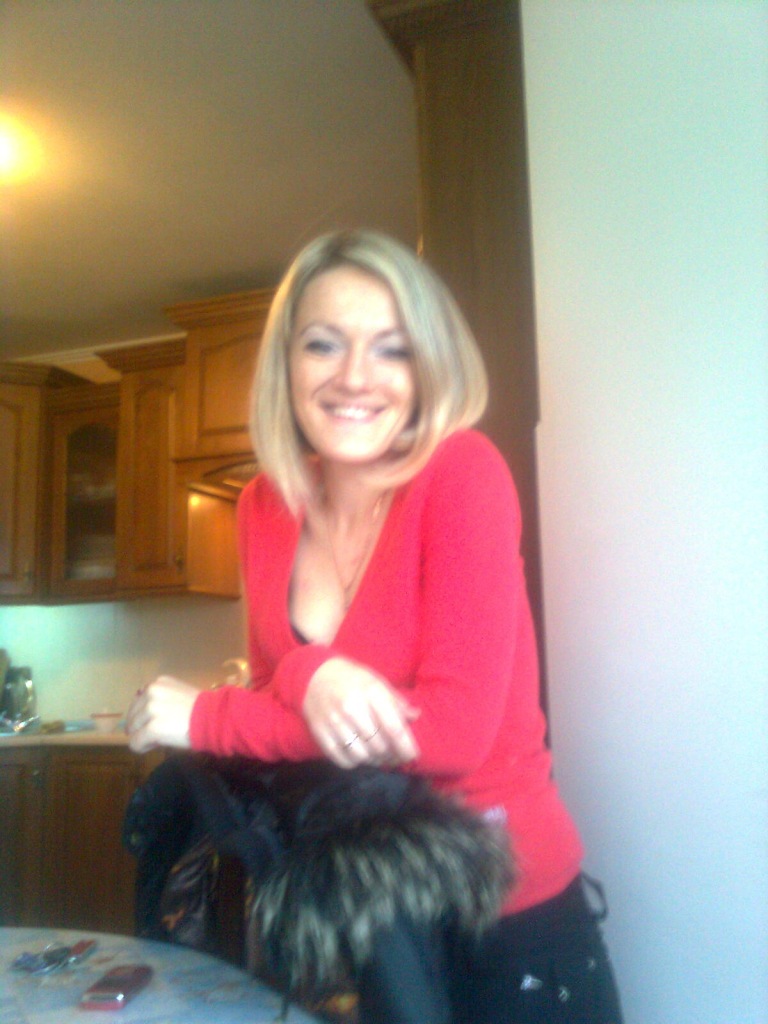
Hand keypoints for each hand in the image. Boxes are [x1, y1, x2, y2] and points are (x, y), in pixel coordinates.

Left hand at [125, 675, 196, 752]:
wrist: (215, 718)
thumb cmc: (201, 708)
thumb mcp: (178, 693)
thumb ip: (160, 698)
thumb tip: (143, 715)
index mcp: (158, 683)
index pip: (138, 702)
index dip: (144, 715)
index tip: (157, 722)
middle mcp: (151, 692)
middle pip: (132, 716)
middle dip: (142, 727)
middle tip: (158, 733)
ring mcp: (151, 709)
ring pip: (132, 730)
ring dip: (143, 737)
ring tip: (160, 738)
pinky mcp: (152, 728)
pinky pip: (136, 743)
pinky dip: (143, 747)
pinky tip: (155, 745)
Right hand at [304, 657, 418, 767]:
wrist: (315, 675)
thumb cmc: (353, 679)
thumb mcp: (377, 682)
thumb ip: (396, 701)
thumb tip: (415, 716)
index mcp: (371, 692)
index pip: (394, 728)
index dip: (406, 747)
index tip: (413, 755)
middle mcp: (352, 707)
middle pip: (379, 745)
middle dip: (391, 755)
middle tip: (395, 756)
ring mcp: (334, 721)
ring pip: (362, 755)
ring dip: (374, 760)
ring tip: (379, 756)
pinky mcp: (320, 733)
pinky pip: (343, 759)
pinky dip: (355, 763)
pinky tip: (360, 755)